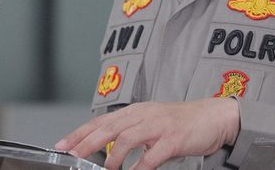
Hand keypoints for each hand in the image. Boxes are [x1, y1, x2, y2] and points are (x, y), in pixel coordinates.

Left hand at [54, 97, 239, 169]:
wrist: (213, 116)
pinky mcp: (172, 139)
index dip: (79, 133)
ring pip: (126, 138)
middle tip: (72, 156)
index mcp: (135, 111)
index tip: (62, 145)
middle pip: (108, 127)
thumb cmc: (180, 123)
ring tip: (106, 169)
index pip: (100, 121)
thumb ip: (129, 132)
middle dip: (86, 143)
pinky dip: (139, 166)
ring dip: (113, 156)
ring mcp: (157, 126)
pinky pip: (151, 155)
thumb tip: (106, 147)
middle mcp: (143, 115)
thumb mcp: (150, 122)